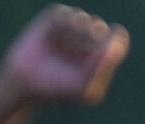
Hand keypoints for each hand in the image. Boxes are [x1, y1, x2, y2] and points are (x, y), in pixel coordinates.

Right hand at [0, 4, 128, 105]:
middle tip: (79, 52)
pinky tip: (53, 37)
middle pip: (100, 28)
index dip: (114, 41)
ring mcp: (71, 28)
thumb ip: (100, 68)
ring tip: (64, 47)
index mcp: (102, 56)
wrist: (25, 83)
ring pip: (82, 18)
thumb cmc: (57, 90)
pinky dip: (59, 26)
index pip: (119, 40)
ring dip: (74, 34)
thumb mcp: (82, 87)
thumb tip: (116, 45)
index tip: (103, 51)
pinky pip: (63, 13)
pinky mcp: (53, 19)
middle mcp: (88, 40)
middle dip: (90, 40)